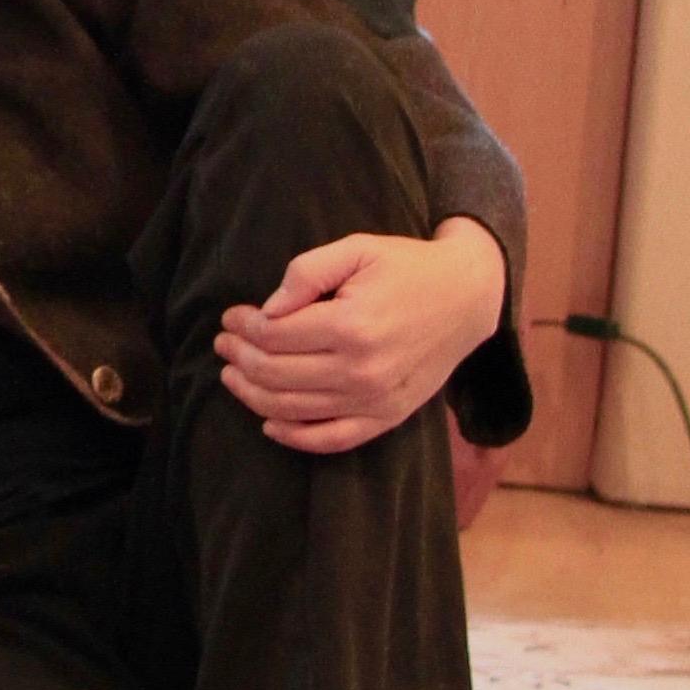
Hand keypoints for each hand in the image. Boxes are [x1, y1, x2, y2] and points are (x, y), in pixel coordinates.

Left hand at [214, 220, 502, 453]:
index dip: (242, 327)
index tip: (230, 318)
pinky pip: (333, 440)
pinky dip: (296, 437)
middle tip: (223, 344)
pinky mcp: (387, 417)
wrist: (465, 299)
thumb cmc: (405, 267)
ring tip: (232, 375)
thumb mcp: (356, 249)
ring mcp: (375, 400)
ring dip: (253, 395)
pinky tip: (269, 424)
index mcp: (351, 325)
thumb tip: (267, 310)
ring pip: (295, 411)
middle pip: (276, 375)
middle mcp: (361, 370)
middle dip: (239, 359)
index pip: (274, 336)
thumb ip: (306, 273)